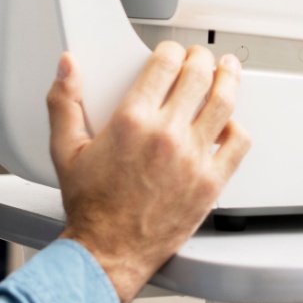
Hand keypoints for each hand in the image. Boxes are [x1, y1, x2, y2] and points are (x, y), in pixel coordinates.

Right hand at [47, 41, 249, 302]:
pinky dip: (237, 126)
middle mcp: (166, 135)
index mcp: (132, 122)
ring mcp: (193, 158)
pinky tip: (229, 122)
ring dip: (229, 78)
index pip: (165, 64)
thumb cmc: (90, 206)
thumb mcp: (65, 149)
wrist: (108, 252)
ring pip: (224, 101)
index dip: (172, 50)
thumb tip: (67, 66)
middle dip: (201, 58)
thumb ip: (64, 102)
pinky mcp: (211, 182)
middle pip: (199, 76)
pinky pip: (238, 143)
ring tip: (228, 71)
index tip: (171, 52)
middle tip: (200, 57)